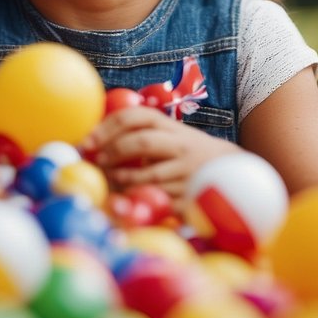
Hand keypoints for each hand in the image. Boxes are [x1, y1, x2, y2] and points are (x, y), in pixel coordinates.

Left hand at [81, 106, 238, 212]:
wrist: (230, 170)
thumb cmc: (185, 152)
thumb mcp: (167, 134)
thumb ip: (137, 132)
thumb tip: (92, 139)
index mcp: (170, 126)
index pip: (135, 117)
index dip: (107, 128)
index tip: (87, 142)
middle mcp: (181, 145)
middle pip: (142, 142)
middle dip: (114, 152)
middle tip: (98, 162)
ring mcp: (188, 171)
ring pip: (149, 176)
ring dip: (124, 180)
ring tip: (112, 180)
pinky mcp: (192, 196)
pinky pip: (161, 200)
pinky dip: (142, 200)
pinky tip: (131, 199)